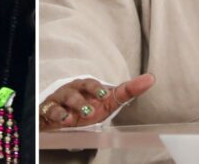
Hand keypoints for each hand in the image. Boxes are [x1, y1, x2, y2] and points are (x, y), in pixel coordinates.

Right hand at [38, 73, 154, 130]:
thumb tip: (150, 78)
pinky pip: (48, 111)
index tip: (105, 95)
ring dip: (68, 109)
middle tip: (90, 110)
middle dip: (81, 98)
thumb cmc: (86, 107)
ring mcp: (58, 100)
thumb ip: (127, 91)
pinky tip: (61, 121)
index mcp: (85, 87)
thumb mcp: (106, 102)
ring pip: (62, 100)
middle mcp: (71, 90)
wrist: (60, 117)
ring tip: (72, 118)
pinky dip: (54, 115)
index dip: (97, 89)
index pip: (92, 84)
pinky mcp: (47, 111)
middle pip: (75, 89)